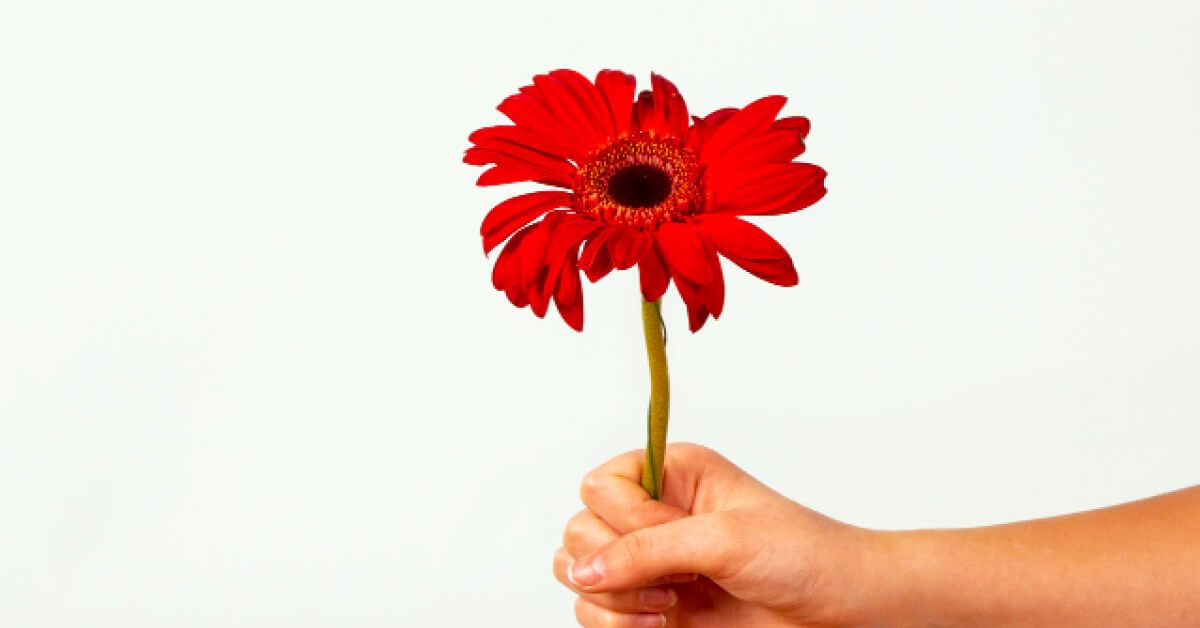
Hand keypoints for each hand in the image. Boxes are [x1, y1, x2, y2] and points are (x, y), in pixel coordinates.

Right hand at [552, 443, 877, 626]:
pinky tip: (660, 623)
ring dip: (612, 599)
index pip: (600, 486)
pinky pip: (596, 613)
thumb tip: (583, 569)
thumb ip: (647, 549)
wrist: (841, 610)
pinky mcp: (650, 606)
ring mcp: (650, 563)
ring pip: (578, 575)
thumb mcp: (725, 540)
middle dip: (615, 564)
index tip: (670, 536)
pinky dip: (614, 624)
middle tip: (672, 582)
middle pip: (579, 531)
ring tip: (667, 607)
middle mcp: (653, 515)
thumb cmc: (803, 557)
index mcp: (671, 475)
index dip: (625, 518)